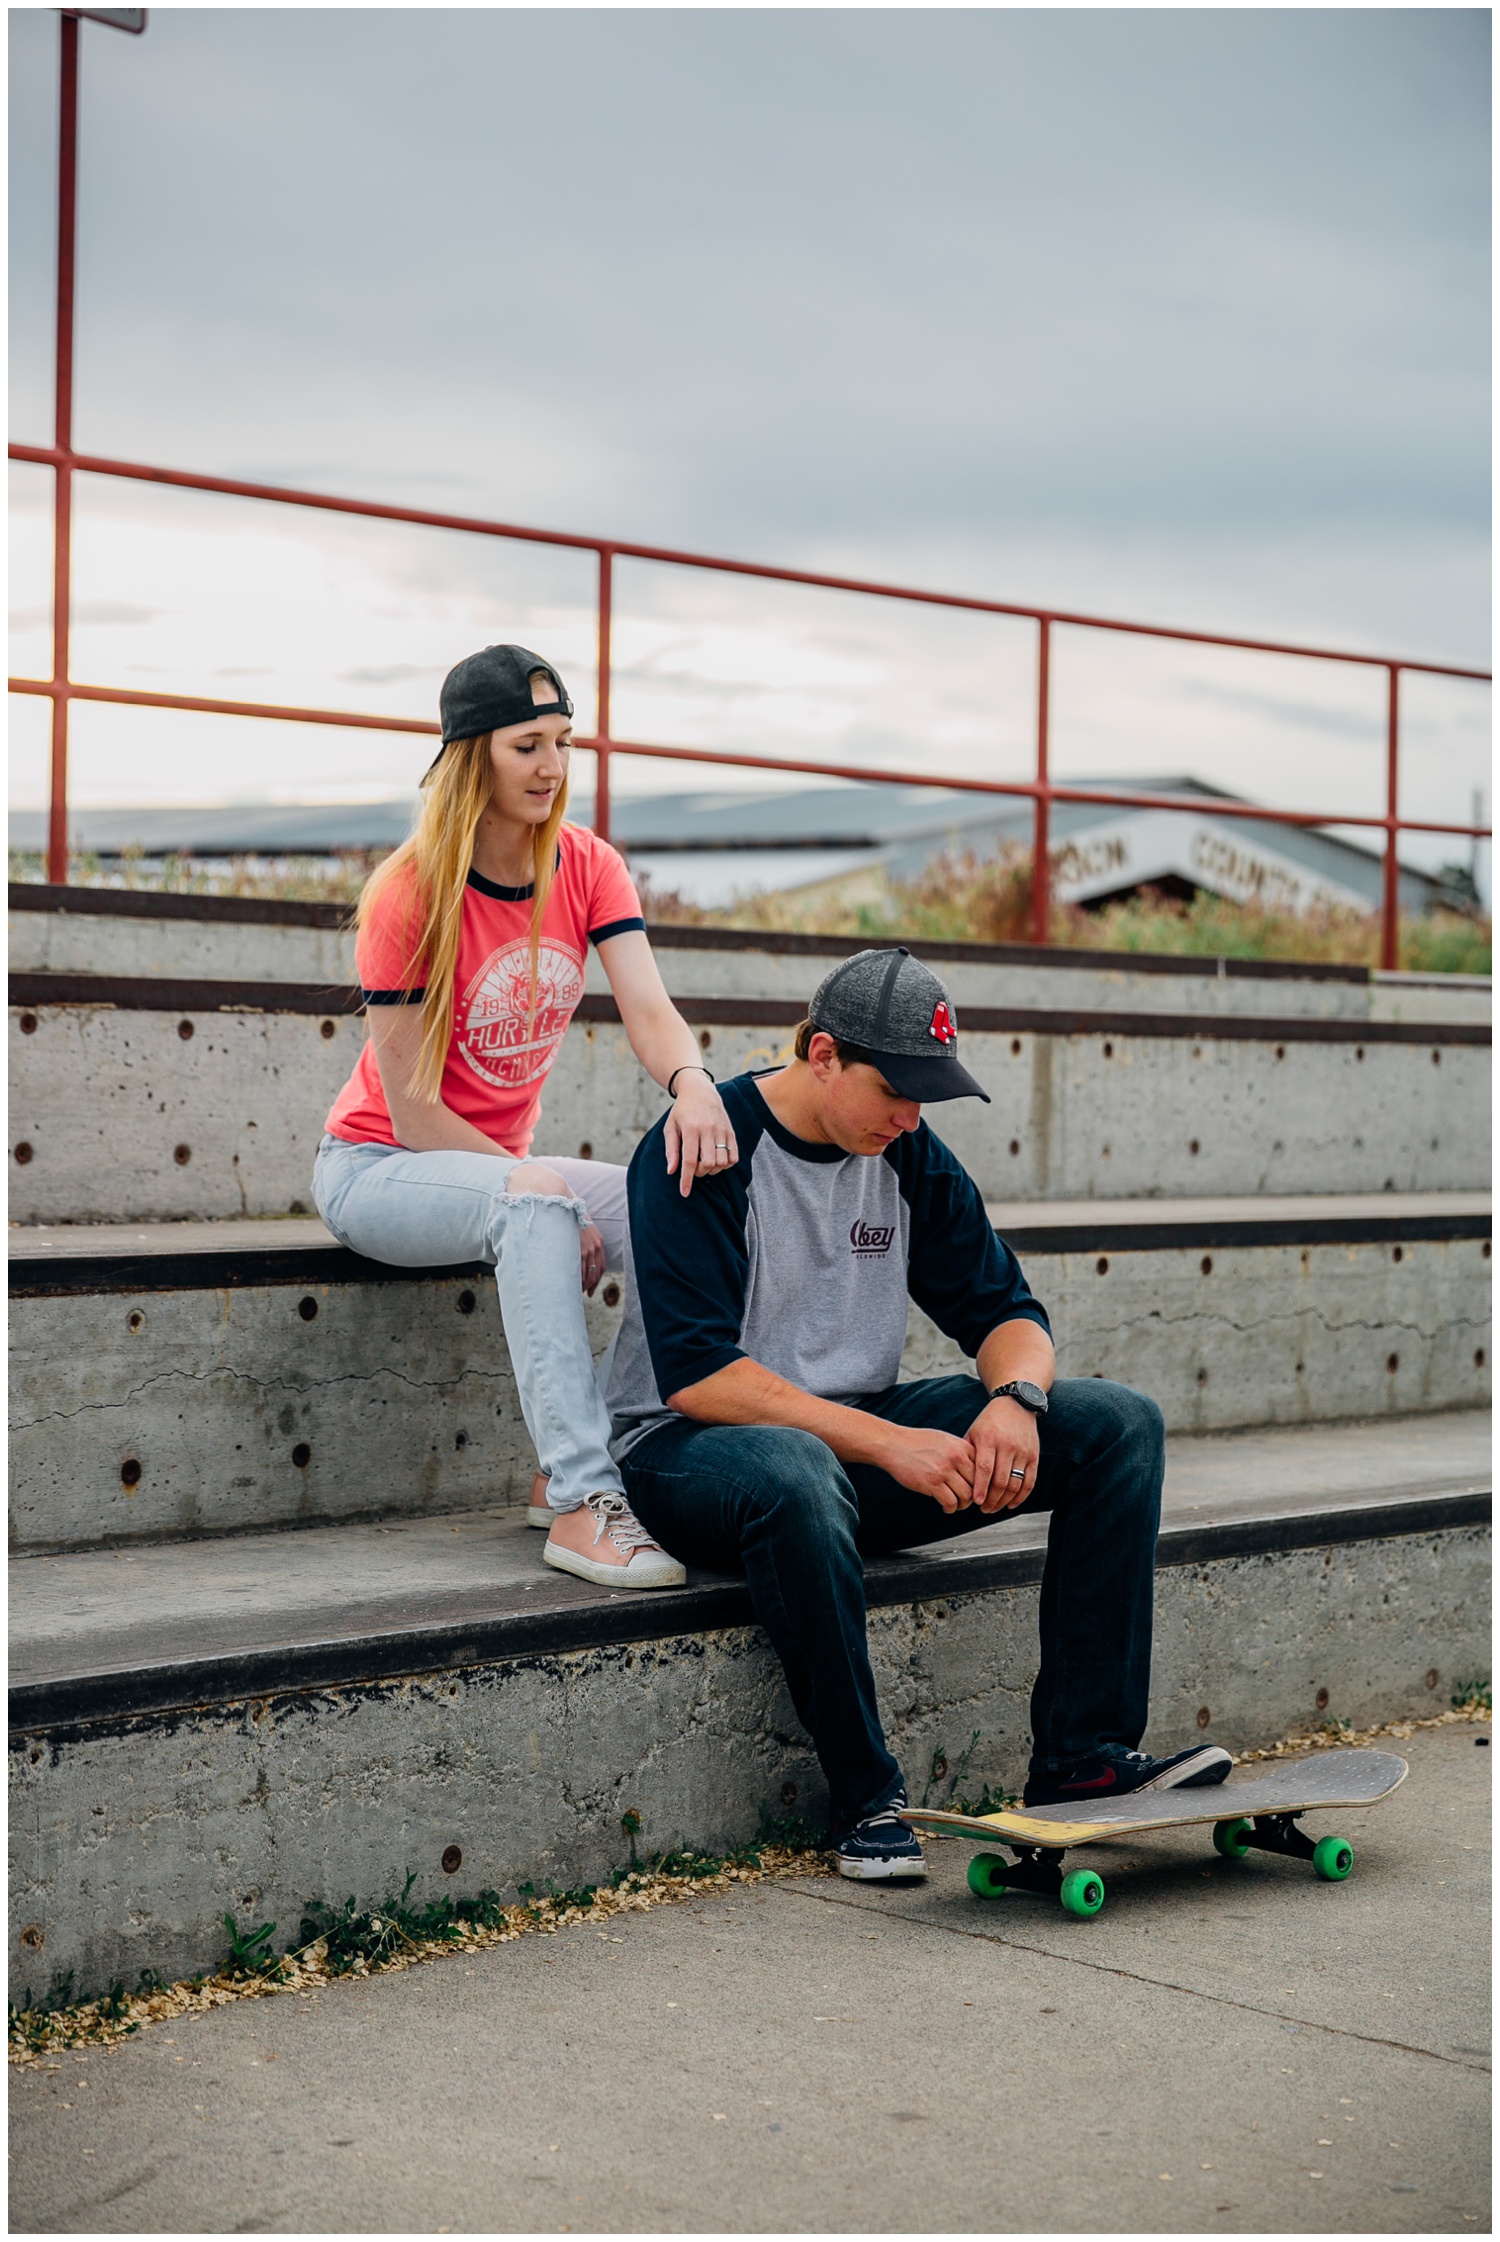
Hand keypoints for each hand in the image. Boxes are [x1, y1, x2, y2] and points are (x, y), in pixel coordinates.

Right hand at [579, 1222, 604, 1296]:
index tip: (591, 1288)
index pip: (601, 1266)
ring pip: (591, 1273)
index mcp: (599, 1242)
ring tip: (579, 1291)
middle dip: (592, 1285)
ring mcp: (590, 1249)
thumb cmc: (572, 1220)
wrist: (569, 1209)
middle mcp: (597, 1246)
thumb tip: (580, 1255)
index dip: (597, 1279)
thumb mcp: (583, 1231)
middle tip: (586, 1293)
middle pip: (598, 1271)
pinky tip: (576, 1284)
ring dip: (586, 1284)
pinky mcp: (582, 1250)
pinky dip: (580, 1279)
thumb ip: (585, 1242)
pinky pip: (583, 1269)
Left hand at [664, 1075, 738, 1197]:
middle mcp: (708, 1130)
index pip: (689, 1161)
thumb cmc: (681, 1112)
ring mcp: (722, 1130)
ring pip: (722, 1162)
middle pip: (707, 1164)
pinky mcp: (731, 1132)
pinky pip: (733, 1156)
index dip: (687, 1180)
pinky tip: (717, 1160)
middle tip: (693, 1168)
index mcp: (691, 1129)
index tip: (684, 1193)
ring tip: (704, 1164)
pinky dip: (726, 1164)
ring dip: (713, 1170)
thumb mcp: (670, 1128)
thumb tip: (672, 1172)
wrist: (700, 1090)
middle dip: (699, 1173)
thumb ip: (671, 1150)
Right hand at [881, 1424, 976, 1513]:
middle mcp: (956, 1458)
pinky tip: (946, 1507)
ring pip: (967, 1496)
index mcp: (961, 1446)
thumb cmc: (917, 1442)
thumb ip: (960, 1451)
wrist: (893, 1444)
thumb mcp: (944, 1440)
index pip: (984, 1469)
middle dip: (975, 1496)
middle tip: (967, 1500)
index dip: (982, 1483)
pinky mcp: (932, 1483)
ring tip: (956, 1504)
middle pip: (978, 1484)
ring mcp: (944, 1471)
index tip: (978, 1490)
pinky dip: (951, 1508)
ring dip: (963, 1505)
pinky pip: (951, 1502)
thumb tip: (975, 1468)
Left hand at [968, 1397, 1039, 1513]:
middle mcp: (1007, 1446)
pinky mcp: (1033, 1456)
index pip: (984, 1469)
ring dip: (1004, 1501)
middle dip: (991, 1499)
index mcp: (988, 1440)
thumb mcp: (974, 1432)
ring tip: (994, 1508)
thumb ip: (967, 1454)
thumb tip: (956, 1479)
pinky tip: (1011, 1505)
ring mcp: (1022, 1452)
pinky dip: (1021, 1496)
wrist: (1016, 1404)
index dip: (980, 1488)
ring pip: (1015, 1484)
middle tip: (983, 1509)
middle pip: (1000, 1480)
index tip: (975, 1502)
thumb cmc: (989, 1422)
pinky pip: (1029, 1481)